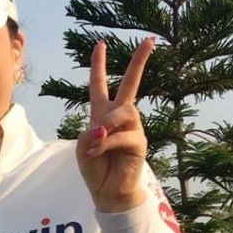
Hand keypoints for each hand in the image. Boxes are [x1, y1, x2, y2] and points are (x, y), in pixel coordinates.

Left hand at [75, 36, 154, 212]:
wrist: (107, 191)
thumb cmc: (95, 167)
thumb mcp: (83, 146)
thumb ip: (91, 131)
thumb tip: (106, 128)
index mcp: (101, 114)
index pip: (99, 85)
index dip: (98, 65)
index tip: (100, 44)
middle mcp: (119, 117)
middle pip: (130, 84)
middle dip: (139, 61)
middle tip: (150, 40)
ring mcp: (132, 128)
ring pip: (124, 111)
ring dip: (107, 125)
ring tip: (97, 142)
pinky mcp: (139, 142)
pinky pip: (122, 135)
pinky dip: (107, 143)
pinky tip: (98, 151)